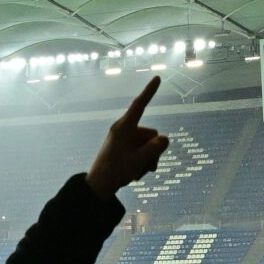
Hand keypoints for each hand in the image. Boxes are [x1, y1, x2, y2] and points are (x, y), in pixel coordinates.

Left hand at [85, 74, 167, 198]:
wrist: (98, 186)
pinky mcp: (124, 149)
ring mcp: (125, 140)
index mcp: (124, 127)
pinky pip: (141, 151)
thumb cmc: (116, 171)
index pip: (139, 105)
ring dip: (147, 160)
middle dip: (152, 151)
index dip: (149, 91)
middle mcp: (125, 130)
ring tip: (136, 173)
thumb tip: (164, 140)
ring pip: (148, 145)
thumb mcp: (140, 160)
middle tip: (143, 167)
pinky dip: (142, 162)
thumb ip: (156, 148)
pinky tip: (135, 174)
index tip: (157, 78)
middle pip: (151, 134)